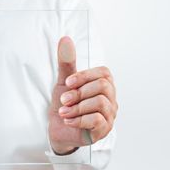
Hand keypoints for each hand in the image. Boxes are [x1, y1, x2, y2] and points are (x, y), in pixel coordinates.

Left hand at [48, 36, 117, 153]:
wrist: (58, 129)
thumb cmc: (65, 105)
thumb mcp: (64, 82)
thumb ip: (66, 62)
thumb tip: (65, 39)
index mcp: (104, 85)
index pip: (104, 73)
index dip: (85, 76)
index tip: (67, 82)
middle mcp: (111, 99)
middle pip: (102, 86)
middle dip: (79, 92)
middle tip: (63, 100)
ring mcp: (110, 115)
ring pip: (100, 103)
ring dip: (77, 107)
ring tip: (64, 112)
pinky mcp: (104, 130)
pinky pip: (97, 120)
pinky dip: (79, 120)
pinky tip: (68, 121)